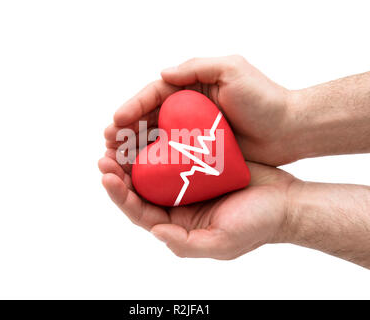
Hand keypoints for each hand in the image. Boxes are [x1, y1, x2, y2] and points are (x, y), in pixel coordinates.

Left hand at [98, 154, 295, 258]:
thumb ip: (186, 244)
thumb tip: (156, 231)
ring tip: (119, 138)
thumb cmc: (258, 225)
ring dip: (134, 155)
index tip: (107, 175)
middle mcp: (178, 204)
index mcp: (177, 224)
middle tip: (105, 152)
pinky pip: (174, 153)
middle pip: (140, 189)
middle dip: (119, 172)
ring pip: (153, 169)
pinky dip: (160, 143)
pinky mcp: (201, 165)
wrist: (286, 202)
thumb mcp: (222, 243)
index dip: (120, 195)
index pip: (139, 212)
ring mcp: (188, 183)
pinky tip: (150, 129)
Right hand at [104, 55, 294, 165]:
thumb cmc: (264, 99)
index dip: (132, 108)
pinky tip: (141, 173)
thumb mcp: (232, 70)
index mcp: (192, 88)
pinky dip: (155, 163)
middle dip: (126, 131)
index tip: (115, 123)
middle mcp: (188, 109)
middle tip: (108, 145)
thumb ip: (197, 68)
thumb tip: (162, 73)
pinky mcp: (201, 151)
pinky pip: (172, 156)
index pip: (153, 96)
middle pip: (149, 118)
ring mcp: (193, 131)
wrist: (289, 129)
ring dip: (135, 149)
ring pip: (156, 139)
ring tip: (116, 160)